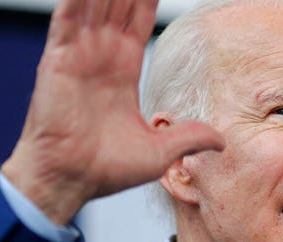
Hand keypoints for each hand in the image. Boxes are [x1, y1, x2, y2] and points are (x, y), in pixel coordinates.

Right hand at [1, 0, 223, 224]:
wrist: (70, 182)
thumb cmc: (106, 170)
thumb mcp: (160, 151)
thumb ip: (191, 137)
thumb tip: (222, 140)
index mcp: (122, 70)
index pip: (138, 20)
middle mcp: (101, 56)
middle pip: (118, 4)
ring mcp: (79, 55)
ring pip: (95, 3)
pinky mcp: (60, 61)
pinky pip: (67, 19)